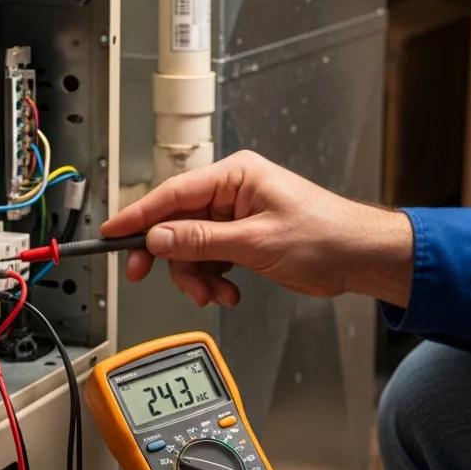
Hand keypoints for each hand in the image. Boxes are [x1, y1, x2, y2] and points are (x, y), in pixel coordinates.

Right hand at [102, 150, 413, 308]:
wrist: (358, 257)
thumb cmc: (325, 235)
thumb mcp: (256, 242)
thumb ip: (201, 241)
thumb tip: (159, 238)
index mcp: (235, 176)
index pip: (172, 194)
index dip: (138, 216)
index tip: (112, 232)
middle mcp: (232, 193)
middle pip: (177, 224)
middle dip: (171, 257)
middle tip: (148, 277)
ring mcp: (238, 218)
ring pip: (192, 248)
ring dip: (197, 276)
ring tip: (215, 293)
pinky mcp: (245, 241)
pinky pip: (211, 259)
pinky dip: (213, 279)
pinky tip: (228, 290)